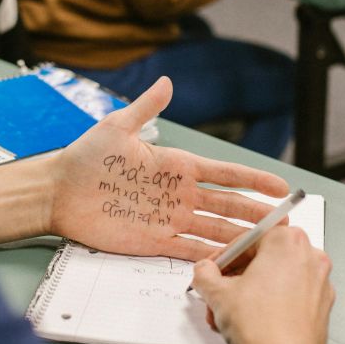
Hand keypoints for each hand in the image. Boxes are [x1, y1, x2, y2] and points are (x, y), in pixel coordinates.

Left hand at [48, 77, 288, 260]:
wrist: (58, 191)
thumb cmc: (85, 156)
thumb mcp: (117, 125)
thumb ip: (147, 107)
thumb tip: (167, 81)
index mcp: (176, 166)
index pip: (224, 173)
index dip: (253, 180)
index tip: (280, 187)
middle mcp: (177, 194)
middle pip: (227, 205)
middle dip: (257, 214)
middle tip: (286, 223)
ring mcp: (167, 219)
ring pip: (214, 230)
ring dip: (240, 237)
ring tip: (267, 247)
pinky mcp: (152, 241)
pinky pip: (188, 251)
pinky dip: (209, 257)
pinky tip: (230, 262)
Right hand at [193, 227, 334, 343]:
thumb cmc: (265, 330)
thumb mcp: (219, 295)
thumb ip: (205, 275)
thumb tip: (204, 272)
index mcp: (287, 241)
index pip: (247, 240)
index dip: (224, 258)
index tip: (214, 269)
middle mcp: (310, 256)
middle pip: (263, 259)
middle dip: (236, 278)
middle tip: (221, 292)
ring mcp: (320, 282)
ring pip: (276, 278)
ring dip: (250, 293)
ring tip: (232, 312)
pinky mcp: (322, 305)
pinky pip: (291, 295)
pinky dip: (271, 303)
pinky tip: (253, 320)